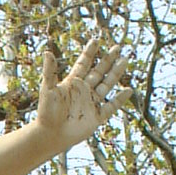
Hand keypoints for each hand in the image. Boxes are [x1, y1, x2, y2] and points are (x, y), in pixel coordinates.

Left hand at [36, 33, 127, 154]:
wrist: (50, 135)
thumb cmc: (46, 112)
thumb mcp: (48, 89)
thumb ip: (49, 71)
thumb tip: (47, 52)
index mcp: (72, 82)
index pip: (84, 63)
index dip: (90, 52)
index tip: (97, 40)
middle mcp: (83, 90)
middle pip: (99, 71)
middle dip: (108, 60)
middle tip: (117, 47)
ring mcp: (91, 102)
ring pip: (106, 85)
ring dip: (115, 73)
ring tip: (125, 60)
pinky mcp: (96, 117)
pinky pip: (111, 106)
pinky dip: (120, 99)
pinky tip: (129, 90)